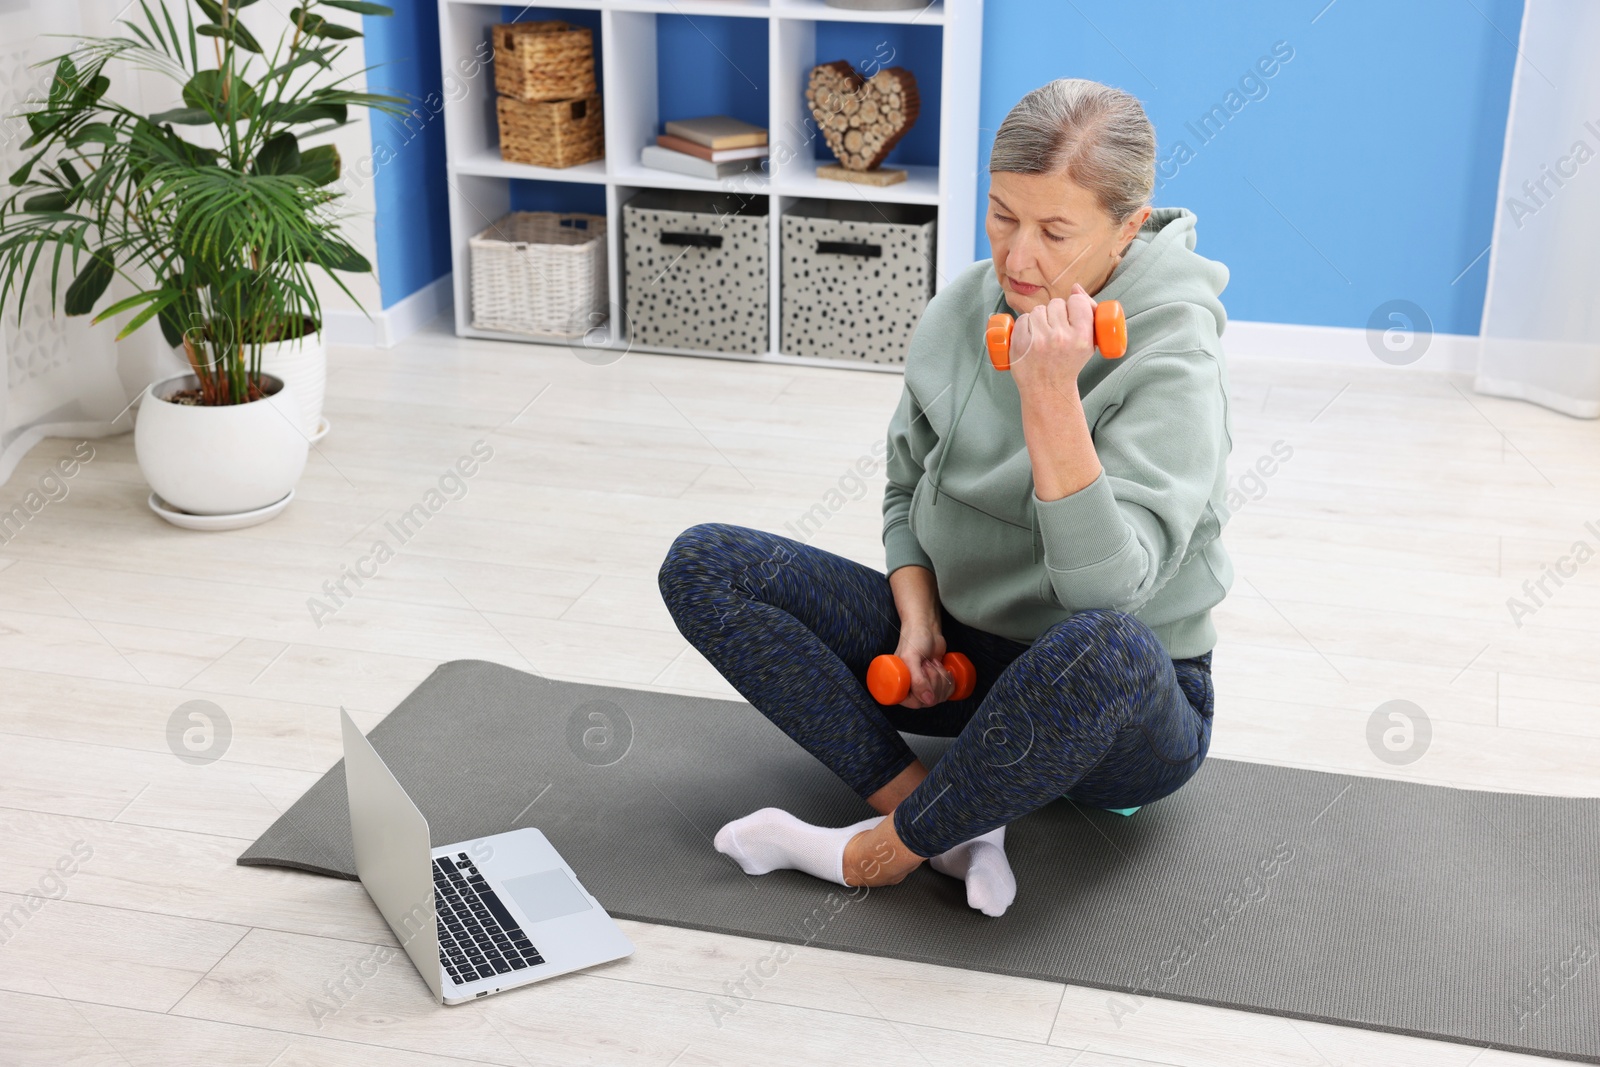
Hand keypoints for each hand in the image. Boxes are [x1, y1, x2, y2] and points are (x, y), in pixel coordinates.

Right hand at [894, 625, 953, 707]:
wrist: (926, 628)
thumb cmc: (914, 640)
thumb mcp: (911, 658)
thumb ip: (917, 680)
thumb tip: (928, 701)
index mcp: (899, 685)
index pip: (913, 703)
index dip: (922, 692)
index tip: (923, 673)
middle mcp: (911, 688)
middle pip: (929, 701)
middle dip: (933, 680)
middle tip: (928, 664)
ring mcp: (925, 686)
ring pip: (940, 696)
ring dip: (941, 678)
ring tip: (932, 663)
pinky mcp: (937, 683)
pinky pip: (948, 692)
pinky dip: (949, 679)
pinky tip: (943, 668)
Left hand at [1008, 283, 1096, 402]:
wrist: (1047, 389)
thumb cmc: (1069, 363)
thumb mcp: (1087, 344)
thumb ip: (1086, 314)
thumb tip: (1076, 287)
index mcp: (1082, 337)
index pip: (1077, 301)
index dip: (1074, 305)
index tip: (1071, 316)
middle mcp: (1060, 338)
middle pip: (1056, 303)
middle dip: (1056, 313)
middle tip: (1056, 329)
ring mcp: (1038, 340)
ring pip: (1039, 309)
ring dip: (1040, 318)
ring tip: (1043, 334)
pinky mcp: (1020, 342)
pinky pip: (1023, 318)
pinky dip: (1026, 325)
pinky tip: (1031, 337)